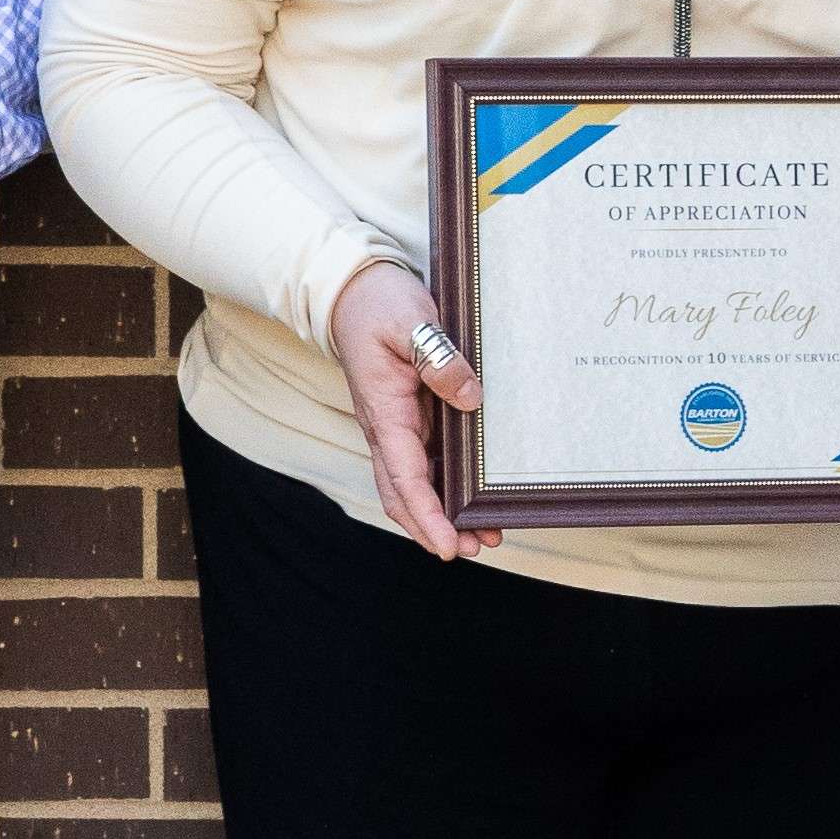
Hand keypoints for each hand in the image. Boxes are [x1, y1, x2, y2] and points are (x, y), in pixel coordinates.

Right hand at [328, 257, 499, 562]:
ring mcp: (397, 425)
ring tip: (484, 533)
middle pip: (405, 494)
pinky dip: (445, 485)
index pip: (405, 478)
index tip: (449, 546)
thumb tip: (470, 397)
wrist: (355, 290)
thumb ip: (438, 358)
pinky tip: (472, 494)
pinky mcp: (410, 416)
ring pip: (415, 483)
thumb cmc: (380, 305)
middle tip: (476, 547)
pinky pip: (425, 461)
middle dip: (435, 527)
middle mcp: (387, 428)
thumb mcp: (411, 322)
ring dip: (442, 512)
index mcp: (384, 412)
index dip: (427, 515)